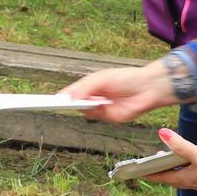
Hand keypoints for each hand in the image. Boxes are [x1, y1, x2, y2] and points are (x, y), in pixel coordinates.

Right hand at [60, 62, 175, 123]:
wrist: (147, 89)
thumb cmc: (125, 78)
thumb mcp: (102, 78)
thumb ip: (85, 87)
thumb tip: (70, 97)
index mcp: (89, 86)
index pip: (70, 92)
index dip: (61, 96)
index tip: (49, 100)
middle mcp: (92, 97)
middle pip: (74, 103)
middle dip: (66, 104)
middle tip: (56, 104)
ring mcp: (99, 108)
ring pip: (83, 111)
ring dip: (82, 106)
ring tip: (83, 101)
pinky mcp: (108, 117)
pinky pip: (95, 117)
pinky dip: (94, 112)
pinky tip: (98, 104)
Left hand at [144, 128, 196, 194]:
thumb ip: (181, 145)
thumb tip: (162, 133)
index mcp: (186, 180)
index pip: (160, 177)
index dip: (147, 172)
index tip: (133, 171)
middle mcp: (192, 181)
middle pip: (170, 175)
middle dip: (159, 167)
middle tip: (149, 159)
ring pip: (182, 172)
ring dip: (173, 164)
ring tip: (166, 154)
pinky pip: (193, 169)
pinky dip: (187, 162)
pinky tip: (189, 154)